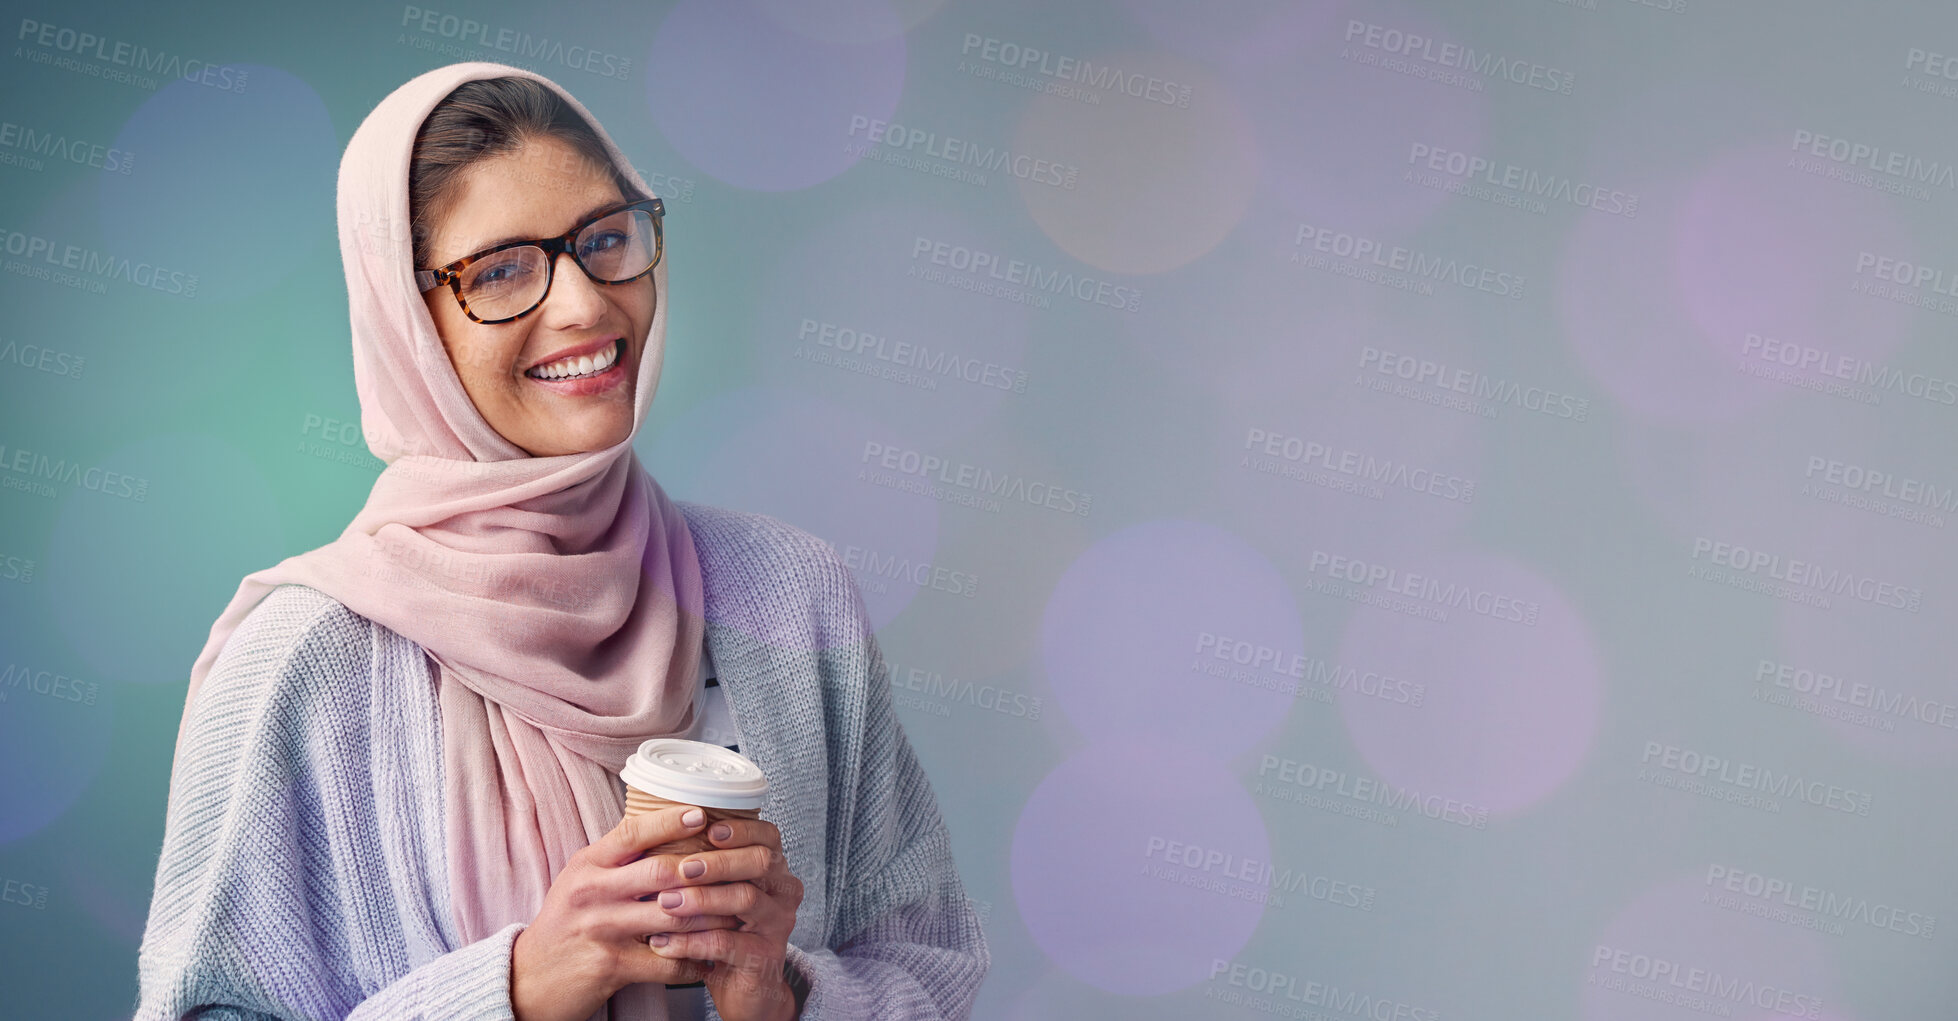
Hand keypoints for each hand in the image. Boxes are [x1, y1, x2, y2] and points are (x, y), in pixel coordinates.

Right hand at [509, 806, 743, 1020]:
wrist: (529, 978)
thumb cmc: (565, 923)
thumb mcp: (580, 880)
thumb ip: (617, 857)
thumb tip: (665, 825)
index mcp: (588, 865)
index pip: (632, 832)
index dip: (669, 821)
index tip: (702, 813)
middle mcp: (592, 892)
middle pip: (660, 872)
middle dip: (704, 870)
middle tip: (738, 866)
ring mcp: (602, 929)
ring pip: (672, 916)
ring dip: (710, 916)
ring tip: (737, 910)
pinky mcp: (611, 966)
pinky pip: (666, 961)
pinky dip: (693, 961)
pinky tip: (710, 957)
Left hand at [647, 815, 806, 1020]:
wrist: (747, 988)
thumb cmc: (727, 930)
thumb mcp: (722, 893)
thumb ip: (707, 866)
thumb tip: (660, 830)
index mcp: (775, 869)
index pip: (768, 836)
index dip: (741, 829)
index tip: (708, 829)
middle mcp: (784, 891)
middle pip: (760, 862)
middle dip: (719, 861)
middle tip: (683, 867)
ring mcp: (778, 924)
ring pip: (745, 899)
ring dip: (702, 898)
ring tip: (665, 901)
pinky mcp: (764, 956)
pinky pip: (726, 943)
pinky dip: (691, 941)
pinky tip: (663, 942)